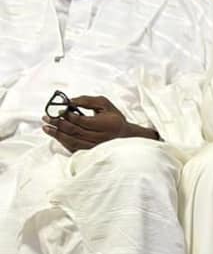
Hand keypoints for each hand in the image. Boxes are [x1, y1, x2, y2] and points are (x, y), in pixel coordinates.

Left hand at [42, 96, 158, 151]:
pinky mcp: (91, 152)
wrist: (124, 135)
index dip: (68, 116)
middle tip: (47, 117)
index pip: (83, 121)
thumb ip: (87, 101)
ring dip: (57, 134)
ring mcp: (96, 147)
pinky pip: (74, 148)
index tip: (58, 110)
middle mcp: (102, 137)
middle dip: (58, 124)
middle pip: (75, 131)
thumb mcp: (105, 104)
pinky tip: (56, 136)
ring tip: (46, 127)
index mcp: (107, 124)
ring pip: (73, 141)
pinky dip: (63, 142)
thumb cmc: (113, 118)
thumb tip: (69, 102)